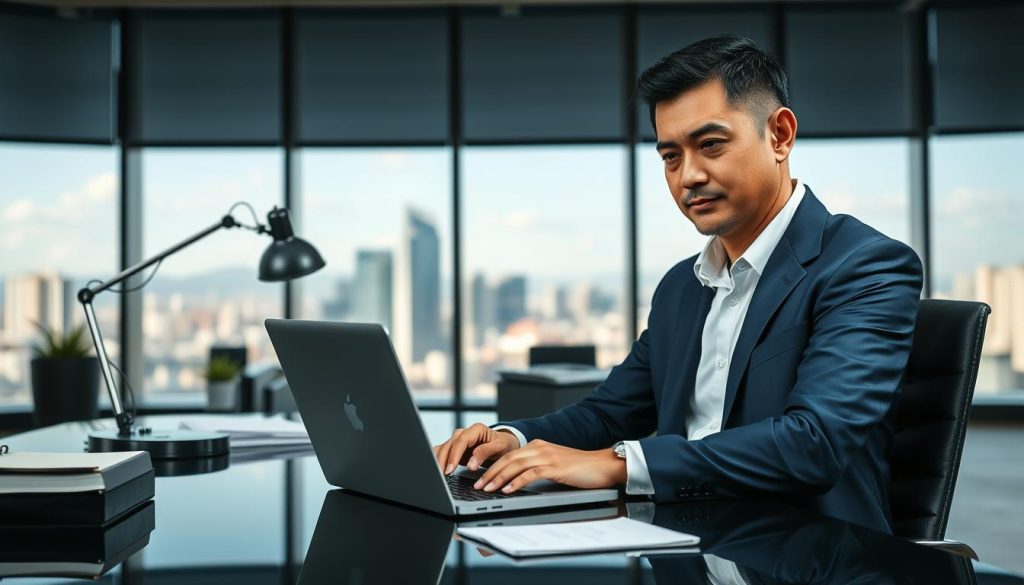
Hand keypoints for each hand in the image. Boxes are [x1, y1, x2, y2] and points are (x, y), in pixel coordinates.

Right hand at [432, 423, 520, 474]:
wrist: (504, 444)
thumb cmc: (503, 444)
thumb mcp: (500, 447)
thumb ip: (484, 453)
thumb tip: (470, 464)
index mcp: (476, 429)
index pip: (461, 441)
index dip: (454, 455)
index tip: (450, 468)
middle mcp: (464, 433)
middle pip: (449, 445)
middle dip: (443, 460)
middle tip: (441, 475)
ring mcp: (458, 440)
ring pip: (443, 449)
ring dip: (439, 461)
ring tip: (437, 475)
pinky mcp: (455, 449)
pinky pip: (443, 452)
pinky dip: (438, 460)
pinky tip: (436, 469)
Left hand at [472, 439, 625, 493]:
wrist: (602, 465)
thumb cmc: (579, 469)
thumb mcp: (553, 466)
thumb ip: (536, 468)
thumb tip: (516, 482)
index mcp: (537, 446)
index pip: (508, 455)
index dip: (492, 466)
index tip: (480, 479)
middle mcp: (540, 447)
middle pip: (508, 459)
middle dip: (490, 473)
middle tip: (478, 486)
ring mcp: (547, 456)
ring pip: (516, 465)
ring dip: (499, 478)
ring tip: (488, 489)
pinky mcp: (555, 466)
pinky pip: (531, 474)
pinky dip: (517, 482)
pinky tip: (508, 490)